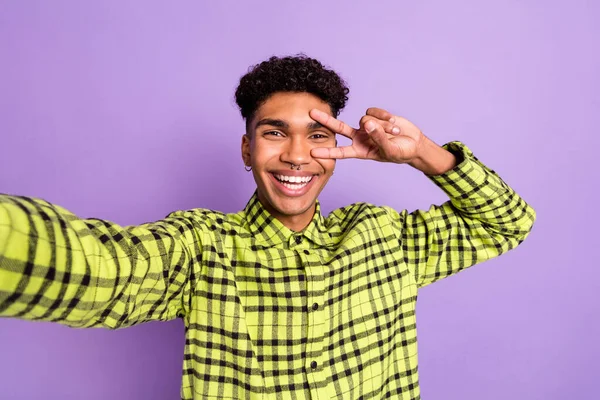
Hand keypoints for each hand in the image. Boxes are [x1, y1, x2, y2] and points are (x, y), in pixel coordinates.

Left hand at [309, 107, 425, 163]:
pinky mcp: (375, 116)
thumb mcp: (390, 150)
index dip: (327, 152)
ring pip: (365, 119)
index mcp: (361, 151)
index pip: (341, 152)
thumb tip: (367, 124)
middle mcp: (360, 137)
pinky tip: (393, 122)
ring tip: (393, 132)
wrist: (414, 143)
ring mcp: (367, 126)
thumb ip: (378, 138)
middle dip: (326, 120)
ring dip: (381, 125)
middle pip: (339, 128)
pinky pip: (373, 111)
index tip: (313, 153)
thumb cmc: (401, 152)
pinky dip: (384, 116)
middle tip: (311, 113)